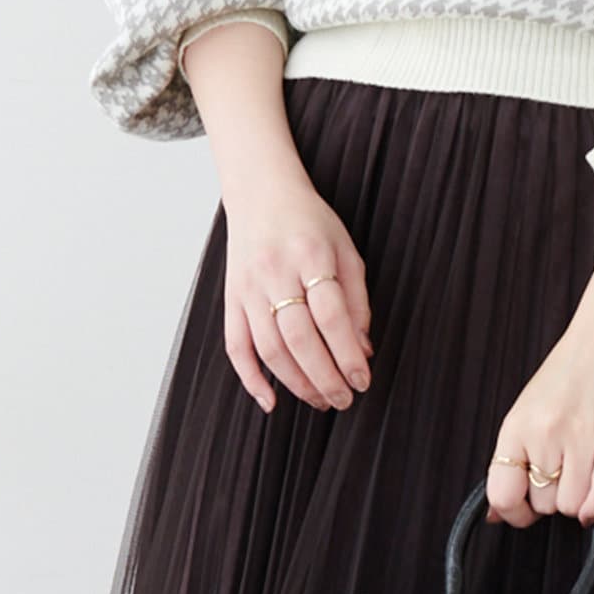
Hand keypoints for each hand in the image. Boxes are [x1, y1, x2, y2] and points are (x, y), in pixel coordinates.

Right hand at [221, 156, 374, 414]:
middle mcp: (276, 272)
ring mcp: (248, 287)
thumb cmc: (309, 221)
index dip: (348, 354)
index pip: (331, 316)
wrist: (261, 192)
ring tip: (320, 400)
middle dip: (324, 377)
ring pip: (269, 348)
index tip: (362, 380)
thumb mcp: (345, 248)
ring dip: (296, 383)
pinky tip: (270, 400)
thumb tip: (362, 350)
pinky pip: (236, 347)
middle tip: (343, 399)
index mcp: (310, 255)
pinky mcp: (231, 298)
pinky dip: (251, 378)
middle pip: (299, 338)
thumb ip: (356, 299)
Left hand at [485, 307, 593, 529]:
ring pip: (571, 505)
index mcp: (516, 425)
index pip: (502, 493)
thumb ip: (513, 458)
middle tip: (562, 475)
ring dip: (577, 499)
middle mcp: (544, 433)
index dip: (513, 513)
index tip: (523, 512)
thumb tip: (497, 514)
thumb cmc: (570, 368)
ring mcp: (580, 437)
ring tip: (581, 474)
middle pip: (542, 503)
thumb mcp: (528, 408)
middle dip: (551, 497)